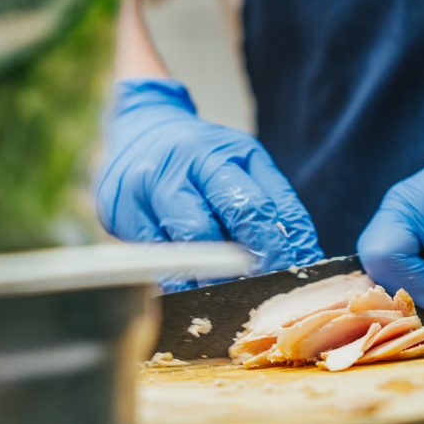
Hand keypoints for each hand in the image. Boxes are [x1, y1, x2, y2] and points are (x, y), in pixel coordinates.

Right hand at [96, 79, 322, 284]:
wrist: (138, 129)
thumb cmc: (202, 153)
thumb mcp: (245, 161)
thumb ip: (275, 203)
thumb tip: (305, 255)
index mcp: (212, 154)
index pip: (249, 207)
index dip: (273, 246)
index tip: (292, 272)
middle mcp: (172, 172)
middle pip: (207, 233)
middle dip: (244, 267)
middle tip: (264, 290)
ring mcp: (140, 197)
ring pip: (180, 253)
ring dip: (212, 282)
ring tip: (234, 295)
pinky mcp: (118, 219)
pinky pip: (155, 264)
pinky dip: (182, 283)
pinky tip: (199, 289)